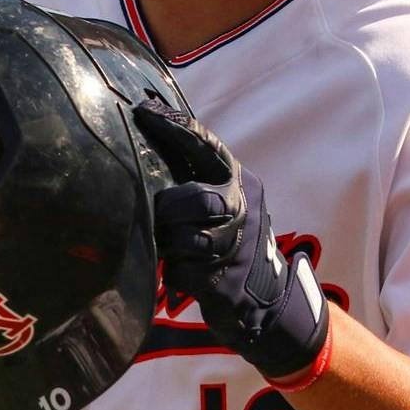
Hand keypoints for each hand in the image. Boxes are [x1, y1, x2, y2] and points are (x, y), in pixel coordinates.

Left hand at [133, 100, 328, 381]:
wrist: (266, 299)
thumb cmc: (230, 240)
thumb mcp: (225, 200)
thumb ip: (196, 177)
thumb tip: (146, 140)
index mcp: (240, 182)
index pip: (207, 147)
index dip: (176, 128)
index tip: (143, 111)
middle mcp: (243, 209)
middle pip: (200, 200)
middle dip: (173, 210)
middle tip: (161, 215)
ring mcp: (237, 247)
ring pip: (189, 238)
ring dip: (171, 244)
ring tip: (170, 244)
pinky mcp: (224, 281)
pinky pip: (182, 270)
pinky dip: (174, 271)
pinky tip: (181, 270)